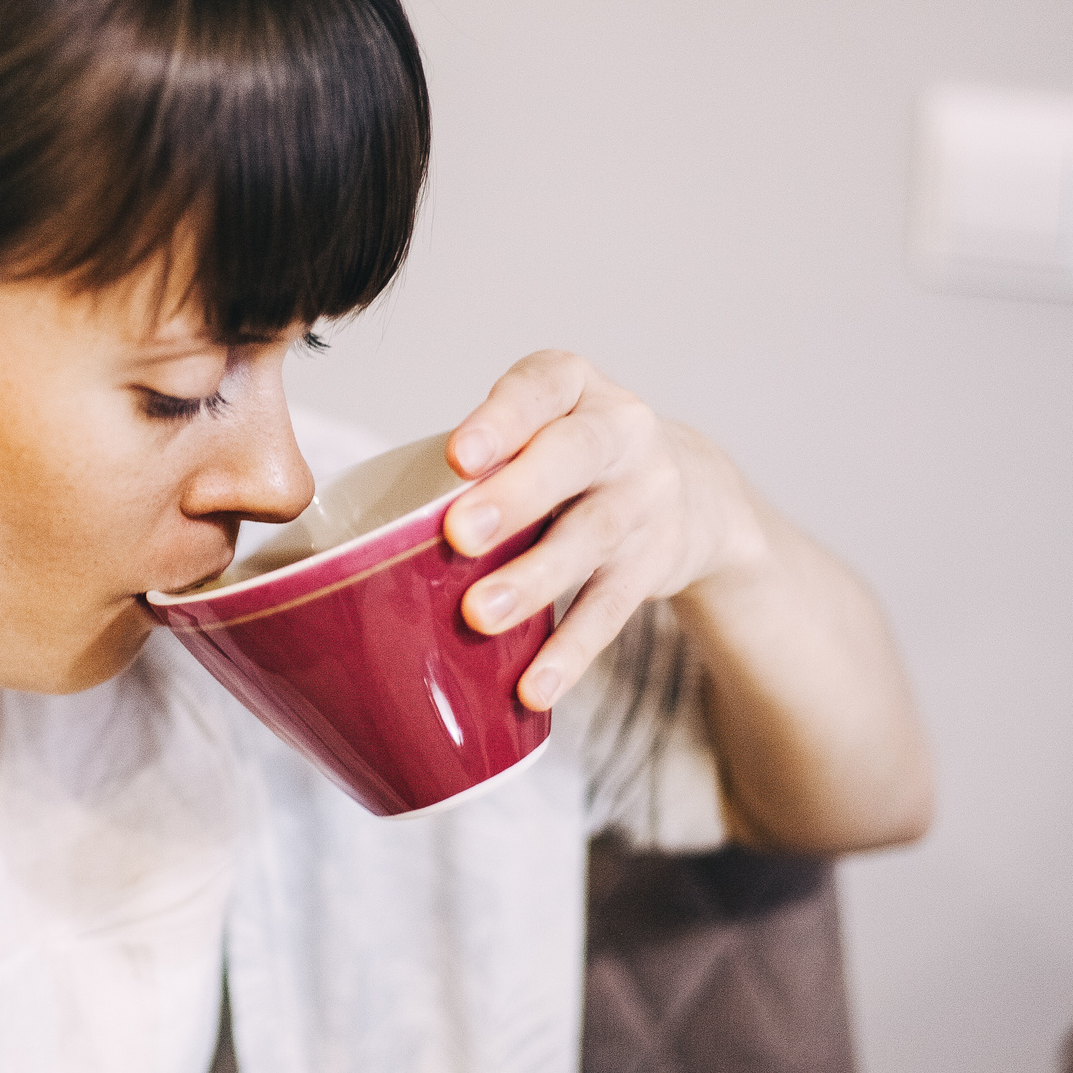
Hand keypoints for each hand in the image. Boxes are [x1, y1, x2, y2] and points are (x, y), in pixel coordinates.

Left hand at [442, 350, 767, 711]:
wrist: (694, 493)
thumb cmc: (569, 459)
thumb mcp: (540, 428)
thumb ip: (482, 459)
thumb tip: (378, 535)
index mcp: (574, 387)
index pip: (540, 388)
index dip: (501, 419)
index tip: (458, 456)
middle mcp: (620, 432)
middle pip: (572, 458)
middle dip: (515, 497)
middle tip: (460, 534)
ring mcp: (645, 499)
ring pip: (591, 537)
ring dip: (534, 579)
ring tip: (480, 616)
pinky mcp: (656, 564)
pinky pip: (611, 610)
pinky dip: (570, 650)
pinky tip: (534, 685)